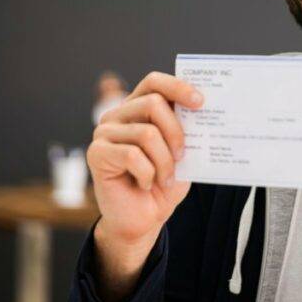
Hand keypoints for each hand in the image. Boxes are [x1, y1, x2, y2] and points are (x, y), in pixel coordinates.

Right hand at [86, 71, 200, 301]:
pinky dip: (148, 173)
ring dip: (164, 161)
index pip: (154, 82)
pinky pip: (132, 155)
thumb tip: (204, 110)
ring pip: (146, 133)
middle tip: (183, 156)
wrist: (143, 220)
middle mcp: (118, 115)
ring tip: (165, 178)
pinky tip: (146, 184)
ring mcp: (104, 133)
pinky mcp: (96, 153)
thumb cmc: (163, 183)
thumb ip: (187, 130)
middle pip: (152, 103)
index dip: (177, 87)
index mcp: (138, 108)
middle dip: (176, 132)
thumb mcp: (183, 153)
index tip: (200, 102)